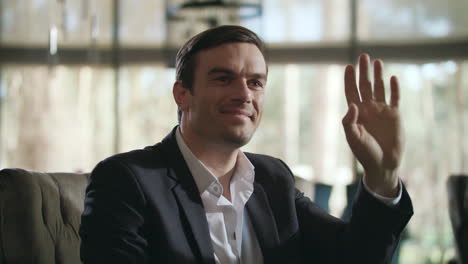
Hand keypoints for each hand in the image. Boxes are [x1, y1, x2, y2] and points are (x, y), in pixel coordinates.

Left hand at [342, 54, 402, 196]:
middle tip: (364, 56)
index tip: (348, 66)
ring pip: (379, 88)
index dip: (349, 79)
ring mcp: (381, 111)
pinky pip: (394, 98)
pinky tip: (393, 78)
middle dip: (364, 71)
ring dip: (378, 75)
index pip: (351, 92)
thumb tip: (351, 105)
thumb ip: (349, 122)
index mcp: (355, 113)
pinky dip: (394, 88)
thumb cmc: (365, 153)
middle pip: (364, 86)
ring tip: (377, 61)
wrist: (383, 164)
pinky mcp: (395, 115)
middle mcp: (368, 109)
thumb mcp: (353, 138)